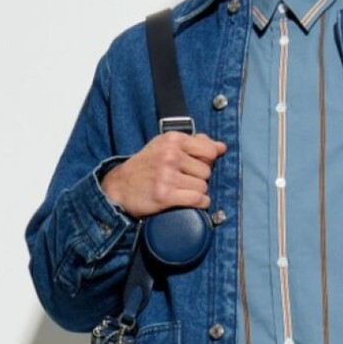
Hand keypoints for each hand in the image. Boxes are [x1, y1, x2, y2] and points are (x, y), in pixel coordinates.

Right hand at [99, 131, 226, 217]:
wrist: (120, 186)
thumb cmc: (147, 166)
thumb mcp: (166, 146)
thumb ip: (194, 144)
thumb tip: (221, 147)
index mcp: (172, 139)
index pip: (209, 150)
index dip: (207, 161)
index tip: (196, 165)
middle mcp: (170, 155)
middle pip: (206, 171)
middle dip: (199, 178)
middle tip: (185, 180)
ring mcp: (167, 175)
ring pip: (203, 187)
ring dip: (197, 192)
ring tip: (183, 191)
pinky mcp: (165, 195)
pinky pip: (197, 200)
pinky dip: (199, 204)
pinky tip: (190, 202)